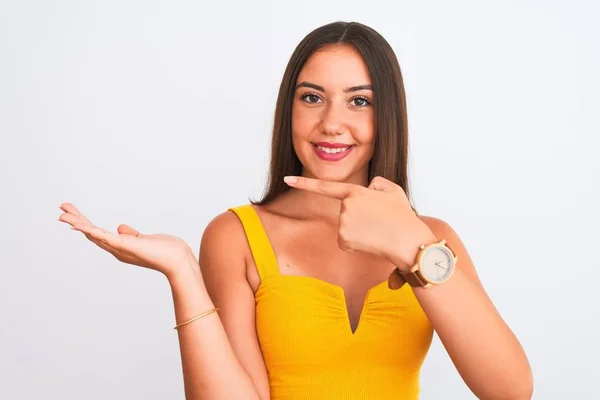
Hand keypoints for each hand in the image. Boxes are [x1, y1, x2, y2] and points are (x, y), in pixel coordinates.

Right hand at [58, 203, 196, 278]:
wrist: (178, 260)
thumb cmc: (166, 251)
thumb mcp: (144, 239)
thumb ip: (131, 234)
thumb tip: (120, 227)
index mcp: (120, 247)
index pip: (97, 233)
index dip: (84, 223)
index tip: (72, 213)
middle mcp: (117, 250)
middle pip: (91, 233)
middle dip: (75, 221)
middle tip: (61, 209)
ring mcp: (121, 249)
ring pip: (94, 235)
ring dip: (78, 224)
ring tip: (63, 215)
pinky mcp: (127, 246)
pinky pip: (106, 238)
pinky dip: (93, 231)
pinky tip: (82, 225)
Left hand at [284, 176, 436, 268]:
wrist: (408, 241)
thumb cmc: (403, 216)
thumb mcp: (393, 190)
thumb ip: (377, 183)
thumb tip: (368, 188)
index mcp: (355, 191)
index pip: (325, 186)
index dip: (304, 183)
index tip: (287, 178)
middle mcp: (345, 205)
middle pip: (344, 213)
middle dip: (358, 219)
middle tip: (378, 222)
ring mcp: (343, 222)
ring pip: (345, 229)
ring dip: (358, 233)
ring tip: (377, 232)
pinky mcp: (344, 238)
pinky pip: (346, 243)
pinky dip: (356, 245)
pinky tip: (371, 243)